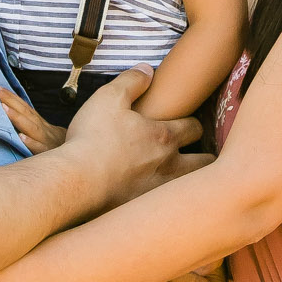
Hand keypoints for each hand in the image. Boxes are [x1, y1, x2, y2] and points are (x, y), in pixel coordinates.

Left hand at [0, 88, 65, 153]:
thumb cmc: (57, 146)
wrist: (81, 157)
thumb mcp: (45, 133)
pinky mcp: (49, 154)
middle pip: (25, 112)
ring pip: (32, 128)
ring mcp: (46, 141)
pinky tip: (21, 137)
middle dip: (10, 100)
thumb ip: (30, 126)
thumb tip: (10, 117)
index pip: (24, 107)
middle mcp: (42, 129)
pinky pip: (39, 149)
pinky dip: (31, 142)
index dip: (11, 97)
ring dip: (18, 117)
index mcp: (39, 124)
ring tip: (4, 108)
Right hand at [62, 67, 196, 202]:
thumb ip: (131, 81)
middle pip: (204, 163)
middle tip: (197, 153)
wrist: (77, 182)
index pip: (194, 128)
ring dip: (190, 182)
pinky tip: (155, 202)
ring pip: (189, 188)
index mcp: (164, 137)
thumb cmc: (93, 138)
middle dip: (204, 157)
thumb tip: (148, 69)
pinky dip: (165, 203)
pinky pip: (164, 208)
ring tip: (184, 180)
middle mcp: (169, 166)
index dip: (193, 124)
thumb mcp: (109, 98)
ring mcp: (159, 192)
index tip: (188, 124)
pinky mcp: (144, 212)